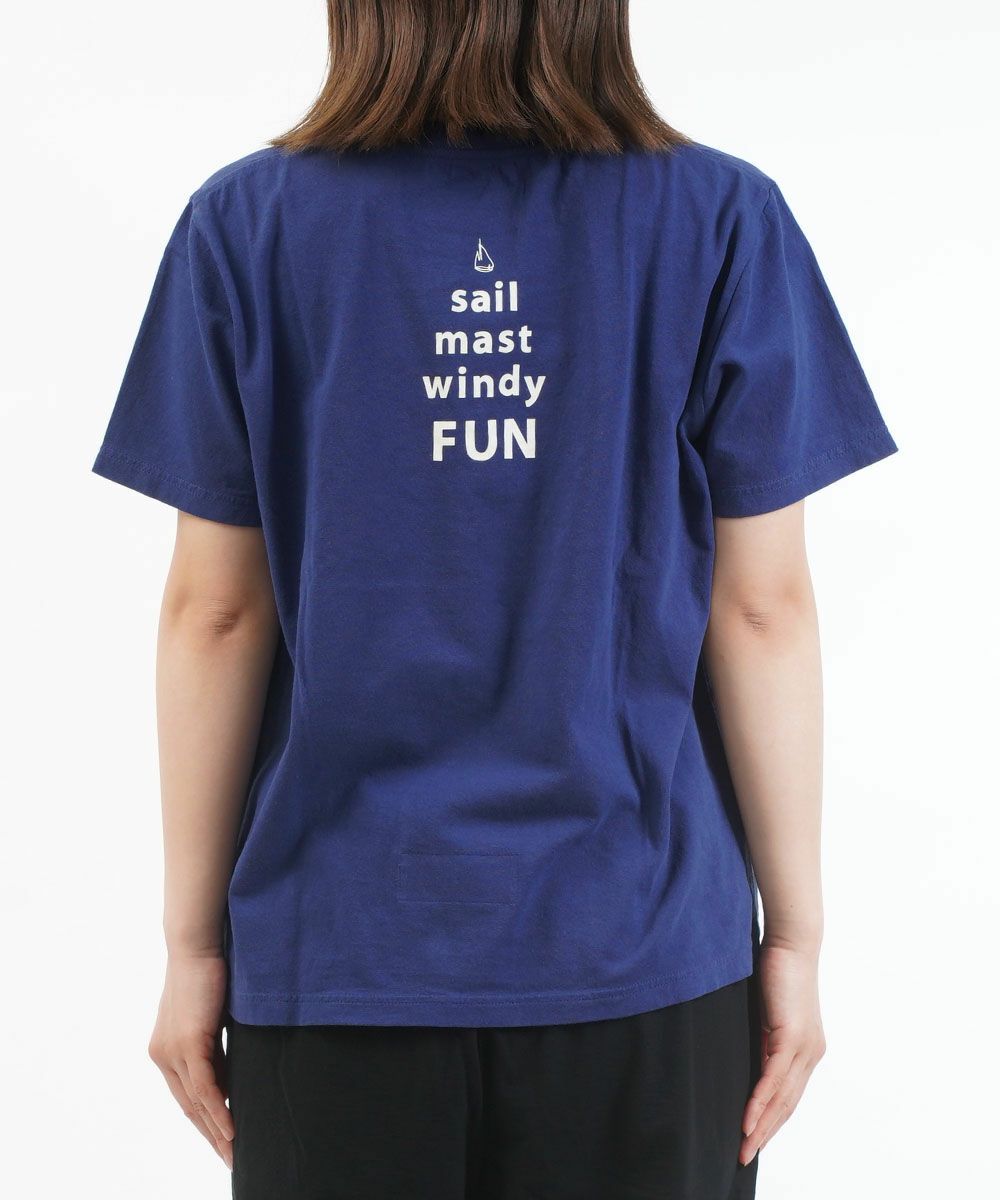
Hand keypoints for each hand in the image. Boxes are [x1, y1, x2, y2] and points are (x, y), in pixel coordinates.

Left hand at [148, 951, 234, 1167]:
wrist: (196, 945)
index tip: (223, 1139)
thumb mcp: (209, 1017)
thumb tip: (230, 1071)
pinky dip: (219, 1110)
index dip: (204, 1121)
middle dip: (211, 1135)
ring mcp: (173, 1051)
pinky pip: (205, 1087)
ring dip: (217, 1130)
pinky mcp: (188, 1043)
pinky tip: (232, 1129)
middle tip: (230, 1158)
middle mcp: (163, 1055)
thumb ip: (213, 1045)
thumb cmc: (207, 973)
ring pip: (196, 1102)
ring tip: (234, 1152)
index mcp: (165, 1050)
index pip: (186, 1095)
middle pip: (189, 1106)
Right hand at [740, 940, 825, 1164]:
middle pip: (787, 1105)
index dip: (771, 1121)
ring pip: (782, 1098)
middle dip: (765, 1133)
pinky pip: (775, 1078)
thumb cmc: (776, 970)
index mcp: (806, 1050)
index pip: (788, 1096)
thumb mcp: (765, 1012)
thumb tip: (745, 1057)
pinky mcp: (792, 1036)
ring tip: (743, 1146)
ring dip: (761, 1125)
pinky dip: (760, 1101)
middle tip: (744, 1156)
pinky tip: (747, 1118)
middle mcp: (811, 1053)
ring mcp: (805, 1047)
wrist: (792, 943)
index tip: (752, 1141)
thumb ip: (761, 1038)